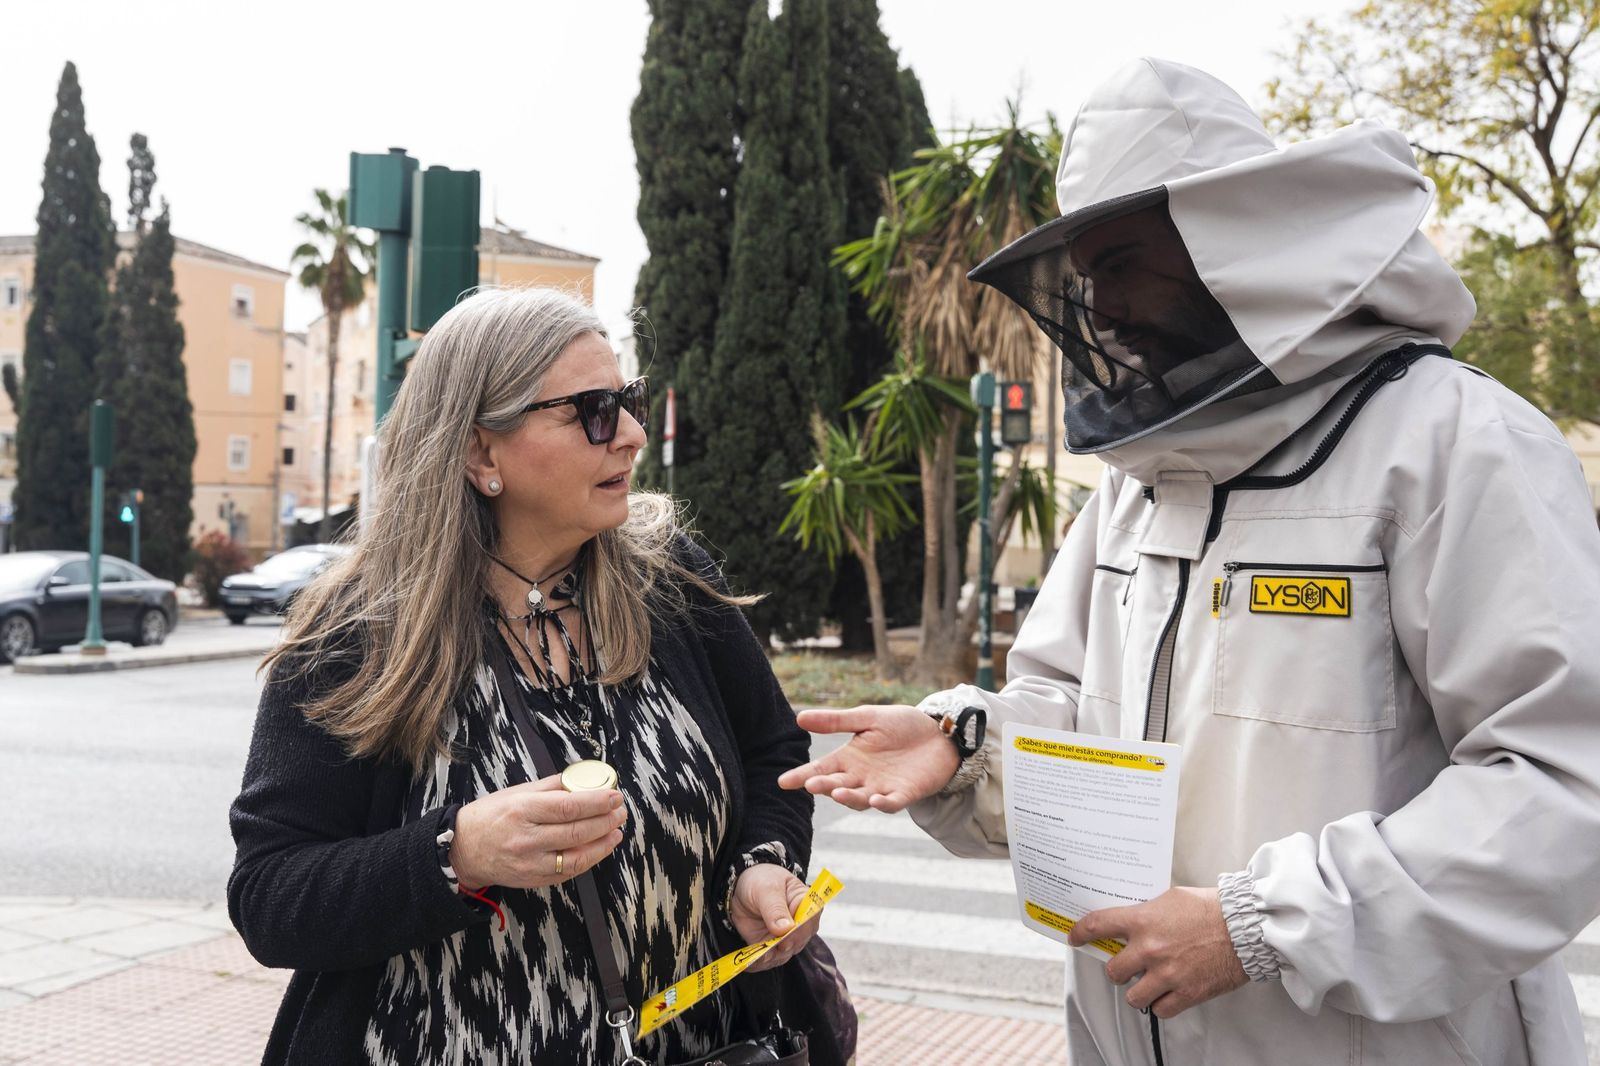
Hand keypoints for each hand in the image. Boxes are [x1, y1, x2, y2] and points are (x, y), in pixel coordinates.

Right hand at [450, 775, 627, 890]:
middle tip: (620, 811)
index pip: (568, 807)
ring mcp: (530, 863)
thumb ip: (551, 786)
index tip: (614, 796)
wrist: (463, 850)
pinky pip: (568, 871)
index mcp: (522, 811)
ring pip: (577, 856)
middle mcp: (526, 839)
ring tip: (616, 830)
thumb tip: (582, 778)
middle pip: (577, 831)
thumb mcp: (516, 793)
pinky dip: (589, 859)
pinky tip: (600, 847)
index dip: (597, 802)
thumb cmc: (490, 817)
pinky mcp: (534, 880)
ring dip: (603, 843)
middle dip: (605, 820)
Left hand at [730, 864, 817, 972]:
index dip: (800, 930)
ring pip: (784, 954)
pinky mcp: (772, 948)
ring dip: (770, 957)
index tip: (786, 936)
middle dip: (783, 947)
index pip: (810, 919)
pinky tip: (749, 963)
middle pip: (798, 941)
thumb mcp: (766, 889)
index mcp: (806, 903)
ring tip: (756, 957)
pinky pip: (768, 960)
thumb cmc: (761, 881)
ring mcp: (787, 938)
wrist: (742, 889)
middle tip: (769, 948)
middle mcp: (801, 924)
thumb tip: (786, 929)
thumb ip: (775, 908)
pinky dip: (758, 963)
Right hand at [777, 706, 959, 812]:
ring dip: (849, 797)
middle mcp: (862, 777)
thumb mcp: (867, 717)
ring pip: (860, 798)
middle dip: (824, 786)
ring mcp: (882, 787)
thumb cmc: (902, 725)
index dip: (802, 776)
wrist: (940, 732)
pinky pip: (891, 803)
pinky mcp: (905, 793)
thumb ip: (836, 721)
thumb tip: (799, 718)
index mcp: (849, 758)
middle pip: (837, 785)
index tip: (783, 782)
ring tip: (837, 792)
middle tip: (811, 784)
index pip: (821, 769)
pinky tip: (875, 799)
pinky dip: (883, 803)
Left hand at [1068, 886, 1247, 1018]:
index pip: (1098, 925)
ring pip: (1133, 996)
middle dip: (1117, 969)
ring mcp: (1166, 974)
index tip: (1075, 938)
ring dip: (1138, 990)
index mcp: (1143, 921)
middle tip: (1126, 966)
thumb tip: (1133, 920)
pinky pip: (1160, 1009)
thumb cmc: (1212, 909)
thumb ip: (1148, 912)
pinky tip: (1167, 994)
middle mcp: (1149, 949)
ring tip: (1148, 983)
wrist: (1245, 927)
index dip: (1080, 933)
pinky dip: (1162, 1004)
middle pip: (1113, 970)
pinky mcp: (1186, 993)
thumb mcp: (1171, 898)